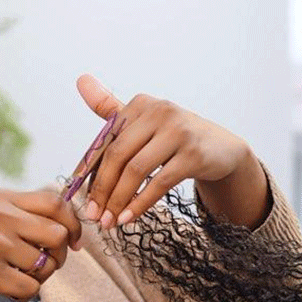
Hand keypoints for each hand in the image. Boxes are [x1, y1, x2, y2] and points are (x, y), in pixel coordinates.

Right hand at [0, 190, 81, 301]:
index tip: (73, 242)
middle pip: (58, 235)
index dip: (73, 224)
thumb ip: (18, 215)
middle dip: (59, 255)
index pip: (57, 203)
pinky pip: (31, 288)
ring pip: (47, 265)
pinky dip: (25, 294)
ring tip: (17, 277)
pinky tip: (8, 291)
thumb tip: (64, 228)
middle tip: (42, 265)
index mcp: (2, 200)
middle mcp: (1, 217)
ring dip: (39, 277)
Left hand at [76, 74, 267, 229]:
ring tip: (109, 222)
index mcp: (141, 104)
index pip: (106, 141)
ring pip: (136, 170)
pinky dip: (140, 203)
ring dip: (118, 200)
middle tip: (93, 215)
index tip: (79, 198)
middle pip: (118, 155)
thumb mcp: (145, 121)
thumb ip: (112, 108)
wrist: (222, 150)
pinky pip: (159, 183)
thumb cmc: (175, 138)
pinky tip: (128, 218)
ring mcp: (178, 132)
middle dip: (102, 189)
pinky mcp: (193, 154)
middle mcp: (159, 112)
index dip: (89, 172)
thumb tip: (80, 80)